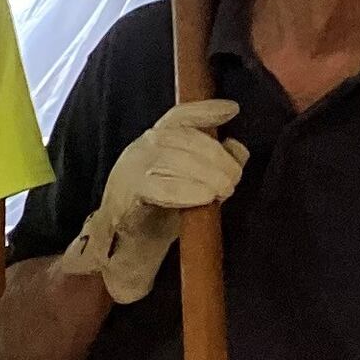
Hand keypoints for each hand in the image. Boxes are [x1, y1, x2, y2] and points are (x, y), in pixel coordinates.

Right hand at [58, 99, 243, 304]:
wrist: (122, 250)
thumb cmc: (159, 213)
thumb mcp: (192, 183)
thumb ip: (215, 164)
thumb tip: (237, 150)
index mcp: (155, 142)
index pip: (179, 116)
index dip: (205, 110)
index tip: (232, 110)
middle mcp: (140, 149)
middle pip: (181, 137)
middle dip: (214, 155)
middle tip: (234, 179)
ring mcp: (129, 171)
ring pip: (170, 158)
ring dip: (204, 173)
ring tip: (223, 190)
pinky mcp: (125, 197)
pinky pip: (156, 187)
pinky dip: (185, 190)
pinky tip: (205, 197)